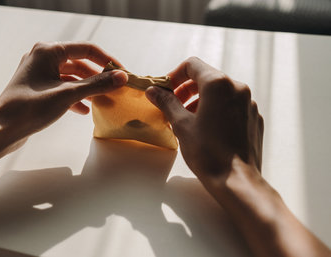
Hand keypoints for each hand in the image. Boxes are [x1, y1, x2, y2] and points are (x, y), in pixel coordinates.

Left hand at [0, 41, 127, 141]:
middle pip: (79, 63)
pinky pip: (61, 87)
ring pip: (71, 77)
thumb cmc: (30, 108)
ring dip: (87, 88)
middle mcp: (42, 58)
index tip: (122, 73)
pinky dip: (74, 96)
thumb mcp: (67, 95)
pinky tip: (84, 110)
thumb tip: (121, 77)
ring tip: (102, 100)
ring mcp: (38, 73)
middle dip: (97, 77)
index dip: (106, 61)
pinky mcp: (37, 89)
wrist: (2, 129)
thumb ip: (96, 85)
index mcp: (48, 51)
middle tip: (114, 88)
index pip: (86, 49)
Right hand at [145, 57, 262, 188]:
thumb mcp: (180, 124)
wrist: (236, 180)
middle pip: (206, 77)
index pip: (192, 65)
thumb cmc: (207, 152)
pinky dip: (216, 110)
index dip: (175, 75)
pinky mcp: (254, 118)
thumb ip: (167, 102)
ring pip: (220, 92)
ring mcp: (249, 103)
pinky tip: (207, 129)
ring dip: (200, 99)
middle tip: (172, 105)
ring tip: (187, 119)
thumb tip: (154, 91)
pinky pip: (232, 105)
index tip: (166, 90)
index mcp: (218, 84)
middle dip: (186, 89)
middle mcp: (237, 88)